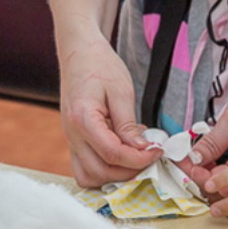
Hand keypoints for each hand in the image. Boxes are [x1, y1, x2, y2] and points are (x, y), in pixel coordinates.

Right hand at [57, 35, 160, 187]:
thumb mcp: (121, 91)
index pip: (112, 153)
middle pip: (99, 172)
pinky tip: (121, 155)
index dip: (139, 158)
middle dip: (128, 171)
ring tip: (135, 159)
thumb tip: (142, 151)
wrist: (79, 52)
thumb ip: (129, 125)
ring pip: (88, 176)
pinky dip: (103, 170)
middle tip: (149, 158)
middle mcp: (72, 134)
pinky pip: (84, 167)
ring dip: (113, 175)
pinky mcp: (74, 140)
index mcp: (83, 119)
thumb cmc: (99, 65)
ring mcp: (70, 139)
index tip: (157, 152)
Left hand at [189, 74, 227, 181]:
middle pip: (225, 189)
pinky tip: (212, 160)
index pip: (220, 181)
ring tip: (194, 162)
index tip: (183, 163)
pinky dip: (223, 170)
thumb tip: (194, 160)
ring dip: (211, 176)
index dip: (197, 174)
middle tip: (184, 163)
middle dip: (201, 178)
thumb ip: (213, 142)